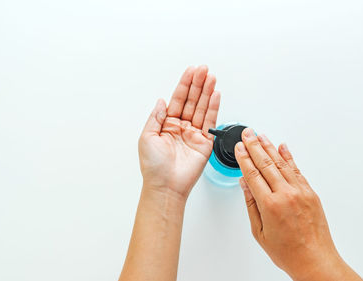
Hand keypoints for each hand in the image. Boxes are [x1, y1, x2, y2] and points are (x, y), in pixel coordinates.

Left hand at [138, 66, 219, 199]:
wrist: (165, 185)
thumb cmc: (153, 166)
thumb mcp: (147, 137)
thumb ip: (156, 117)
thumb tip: (161, 101)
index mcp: (166, 125)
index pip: (177, 100)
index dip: (184, 85)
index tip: (190, 72)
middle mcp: (181, 127)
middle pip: (191, 100)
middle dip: (197, 84)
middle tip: (203, 69)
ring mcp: (193, 134)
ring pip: (201, 108)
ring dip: (206, 92)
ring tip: (211, 77)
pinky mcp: (204, 143)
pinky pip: (210, 122)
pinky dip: (213, 107)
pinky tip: (215, 95)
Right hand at [235, 128, 361, 280]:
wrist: (315, 260)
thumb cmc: (287, 251)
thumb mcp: (259, 231)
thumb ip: (251, 204)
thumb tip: (245, 185)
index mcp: (270, 205)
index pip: (253, 174)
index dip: (244, 158)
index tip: (238, 147)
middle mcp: (286, 195)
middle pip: (266, 164)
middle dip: (254, 146)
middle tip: (247, 134)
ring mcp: (300, 192)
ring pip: (281, 164)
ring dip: (269, 148)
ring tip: (261, 136)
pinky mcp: (311, 193)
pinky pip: (297, 170)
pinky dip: (288, 157)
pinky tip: (282, 147)